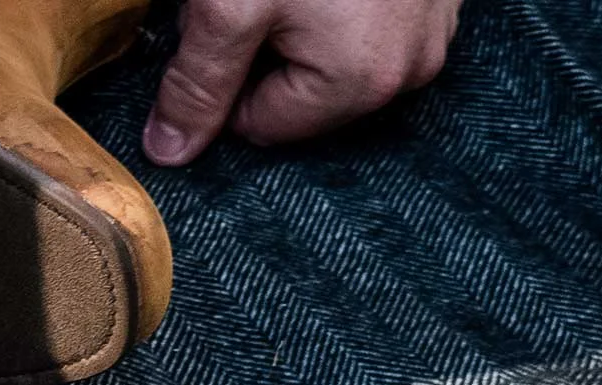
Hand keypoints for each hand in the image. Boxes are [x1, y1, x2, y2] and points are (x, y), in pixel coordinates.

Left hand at [141, 0, 460, 166]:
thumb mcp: (231, 7)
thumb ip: (199, 83)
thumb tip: (169, 154)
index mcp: (360, 84)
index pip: (261, 125)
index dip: (226, 73)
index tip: (225, 17)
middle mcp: (409, 69)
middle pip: (303, 93)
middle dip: (267, 47)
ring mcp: (432, 27)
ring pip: (335, 54)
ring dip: (302, 20)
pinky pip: (372, 18)